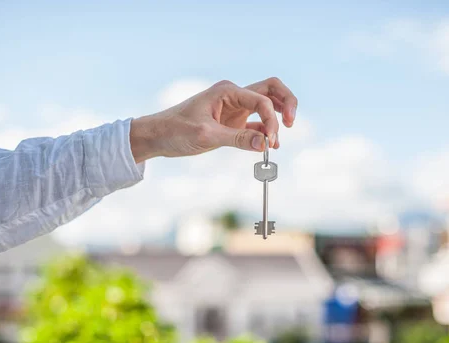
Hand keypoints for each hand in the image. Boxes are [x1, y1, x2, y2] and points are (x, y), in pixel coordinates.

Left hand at [129, 77, 297, 162]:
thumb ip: (238, 139)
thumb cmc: (176, 130)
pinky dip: (265, 132)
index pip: (261, 99)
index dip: (272, 119)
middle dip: (285, 104)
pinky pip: (256, 123)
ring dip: (276, 119)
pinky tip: (268, 146)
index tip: (270, 140)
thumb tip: (266, 143)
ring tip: (276, 142)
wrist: (157, 136)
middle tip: (290, 123)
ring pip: (266, 106)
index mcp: (227, 91)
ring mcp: (234, 108)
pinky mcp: (232, 122)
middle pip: (271, 90)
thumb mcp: (207, 136)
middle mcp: (234, 96)